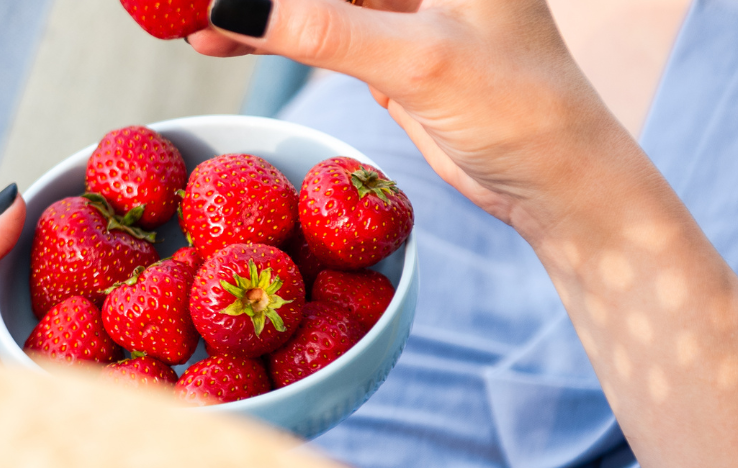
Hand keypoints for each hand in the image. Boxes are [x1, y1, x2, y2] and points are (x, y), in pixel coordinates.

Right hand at [191, 0, 631, 241]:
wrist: (555, 179)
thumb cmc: (518, 106)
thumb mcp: (417, 63)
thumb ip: (324, 29)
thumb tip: (234, 6)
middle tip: (182, 4)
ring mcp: (407, 1)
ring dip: (257, 11)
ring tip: (186, 24)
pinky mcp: (390, 42)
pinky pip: (316, 26)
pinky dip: (271, 36)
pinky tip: (220, 41)